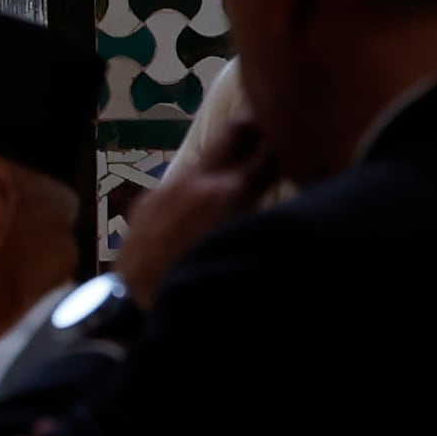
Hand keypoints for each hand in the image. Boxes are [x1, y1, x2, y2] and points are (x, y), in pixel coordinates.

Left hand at [113, 103, 275, 301]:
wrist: (135, 303)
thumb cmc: (202, 286)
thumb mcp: (247, 252)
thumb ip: (268, 219)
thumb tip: (294, 208)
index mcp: (230, 192)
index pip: (271, 153)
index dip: (288, 149)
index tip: (301, 151)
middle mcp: (198, 179)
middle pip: (235, 133)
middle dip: (256, 132)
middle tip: (274, 138)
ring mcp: (167, 186)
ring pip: (206, 158)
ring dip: (226, 162)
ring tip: (243, 176)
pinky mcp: (146, 200)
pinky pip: (180, 182)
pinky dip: (199, 185)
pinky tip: (206, 207)